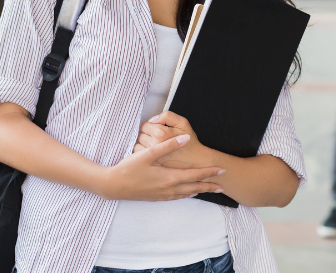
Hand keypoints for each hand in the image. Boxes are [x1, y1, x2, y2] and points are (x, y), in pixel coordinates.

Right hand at [102, 134, 223, 200]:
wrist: (112, 186)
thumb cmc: (129, 168)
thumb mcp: (148, 154)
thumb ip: (169, 145)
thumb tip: (187, 138)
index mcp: (169, 177)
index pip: (195, 175)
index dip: (209, 172)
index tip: (222, 170)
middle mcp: (169, 188)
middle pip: (194, 187)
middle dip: (209, 186)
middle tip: (223, 186)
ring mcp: (162, 195)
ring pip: (186, 193)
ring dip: (199, 190)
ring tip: (209, 190)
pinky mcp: (156, 197)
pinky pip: (176, 196)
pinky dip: (186, 194)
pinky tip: (187, 192)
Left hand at [135, 111, 207, 169]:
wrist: (196, 161)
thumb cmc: (189, 141)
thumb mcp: (183, 122)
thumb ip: (167, 116)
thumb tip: (153, 119)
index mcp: (161, 133)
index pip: (145, 125)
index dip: (152, 126)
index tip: (158, 129)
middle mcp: (154, 145)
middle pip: (140, 135)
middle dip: (148, 135)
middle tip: (158, 138)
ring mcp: (152, 156)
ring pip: (138, 145)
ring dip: (144, 144)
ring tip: (155, 145)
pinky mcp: (151, 164)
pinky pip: (140, 155)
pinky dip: (143, 153)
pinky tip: (153, 153)